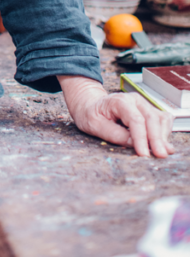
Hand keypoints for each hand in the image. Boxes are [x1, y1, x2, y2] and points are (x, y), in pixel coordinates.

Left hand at [57, 75, 174, 157]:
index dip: (141, 138)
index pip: (135, 120)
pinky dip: (164, 133)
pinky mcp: (148, 112)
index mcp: (119, 101)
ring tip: (161, 152)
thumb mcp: (94, 125)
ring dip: (163, 136)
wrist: (91, 105)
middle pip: (152, 119)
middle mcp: (135, 100)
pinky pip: (162, 121)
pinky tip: (162, 145)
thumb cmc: (91, 114)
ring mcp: (143, 105)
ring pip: (160, 119)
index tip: (144, 154)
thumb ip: (114, 134)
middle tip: (160, 156)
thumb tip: (134, 144)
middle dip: (157, 138)